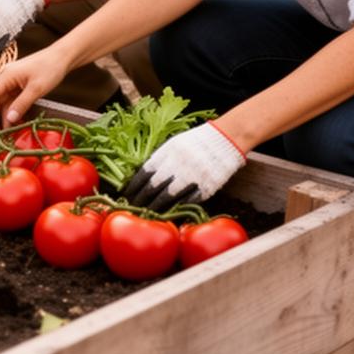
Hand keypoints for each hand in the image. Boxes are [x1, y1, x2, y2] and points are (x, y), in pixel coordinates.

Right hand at [0, 45, 71, 125]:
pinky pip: (12, 100)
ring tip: (6, 131)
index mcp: (6, 75)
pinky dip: (13, 111)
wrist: (63, 57)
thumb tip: (8, 119)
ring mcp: (13, 81)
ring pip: (4, 101)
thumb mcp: (36, 89)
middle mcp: (6, 78)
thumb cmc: (50, 67)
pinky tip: (14, 121)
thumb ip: (21, 104)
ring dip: (4, 115)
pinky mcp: (21, 85)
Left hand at [120, 123, 245, 210]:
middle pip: (154, 187)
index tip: (126, 195)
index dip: (134, 186)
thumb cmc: (197, 141)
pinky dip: (177, 209)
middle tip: (133, 208)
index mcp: (168, 151)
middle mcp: (178, 164)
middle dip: (141, 200)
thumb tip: (142, 174)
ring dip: (156, 208)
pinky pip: (188, 202)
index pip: (145, 172)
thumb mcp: (175, 143)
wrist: (226, 138)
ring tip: (147, 215)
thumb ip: (160, 158)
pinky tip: (168, 214)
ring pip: (169, 197)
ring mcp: (193, 176)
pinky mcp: (207, 186)